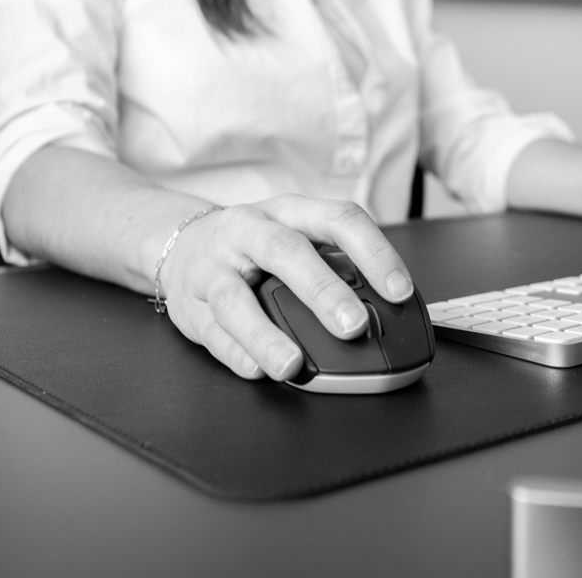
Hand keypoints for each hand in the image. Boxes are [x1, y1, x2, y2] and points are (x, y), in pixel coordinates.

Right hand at [158, 196, 414, 380]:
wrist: (181, 244)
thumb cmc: (256, 247)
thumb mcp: (298, 238)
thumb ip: (337, 268)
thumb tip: (387, 310)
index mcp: (290, 212)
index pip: (339, 219)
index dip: (374, 253)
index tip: (400, 291)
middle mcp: (250, 230)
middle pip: (285, 252)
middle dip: (323, 291)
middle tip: (354, 327)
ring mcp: (213, 264)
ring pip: (234, 298)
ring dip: (265, 335)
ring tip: (292, 365)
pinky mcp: (187, 302)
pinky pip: (210, 330)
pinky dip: (235, 353)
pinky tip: (257, 370)